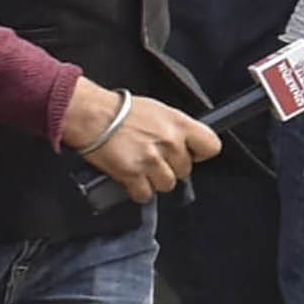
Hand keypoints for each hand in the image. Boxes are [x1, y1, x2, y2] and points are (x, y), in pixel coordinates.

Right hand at [64, 85, 225, 204]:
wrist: (92, 115)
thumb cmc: (120, 109)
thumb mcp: (158, 110)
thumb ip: (175, 128)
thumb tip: (185, 143)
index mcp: (179, 124)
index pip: (211, 146)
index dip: (200, 153)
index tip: (192, 154)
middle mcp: (169, 143)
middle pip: (185, 170)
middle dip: (171, 167)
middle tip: (155, 158)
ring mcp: (152, 160)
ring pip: (167, 184)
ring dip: (154, 180)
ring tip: (141, 166)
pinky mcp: (133, 174)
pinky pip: (145, 195)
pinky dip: (138, 190)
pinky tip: (131, 178)